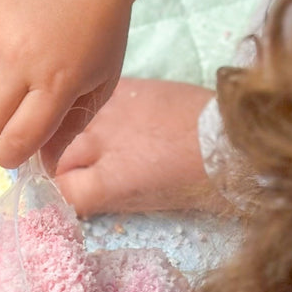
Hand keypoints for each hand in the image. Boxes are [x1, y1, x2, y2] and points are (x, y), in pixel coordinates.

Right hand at [0, 0, 130, 169]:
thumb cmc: (98, 30)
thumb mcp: (99, 83)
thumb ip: (70, 128)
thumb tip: (44, 169)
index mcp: (58, 81)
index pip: (18, 139)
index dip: (10, 155)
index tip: (10, 153)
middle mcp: (22, 57)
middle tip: (10, 111)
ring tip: (7, 69)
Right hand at [52, 78, 219, 216]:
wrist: (236, 138)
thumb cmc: (195, 183)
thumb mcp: (144, 204)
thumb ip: (102, 199)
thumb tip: (74, 196)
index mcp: (106, 181)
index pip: (57, 191)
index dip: (58, 196)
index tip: (65, 197)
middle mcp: (100, 143)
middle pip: (55, 158)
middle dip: (59, 169)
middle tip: (73, 175)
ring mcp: (111, 111)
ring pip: (66, 126)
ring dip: (67, 139)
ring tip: (83, 147)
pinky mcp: (127, 88)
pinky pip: (91, 100)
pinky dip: (88, 113)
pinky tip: (100, 121)